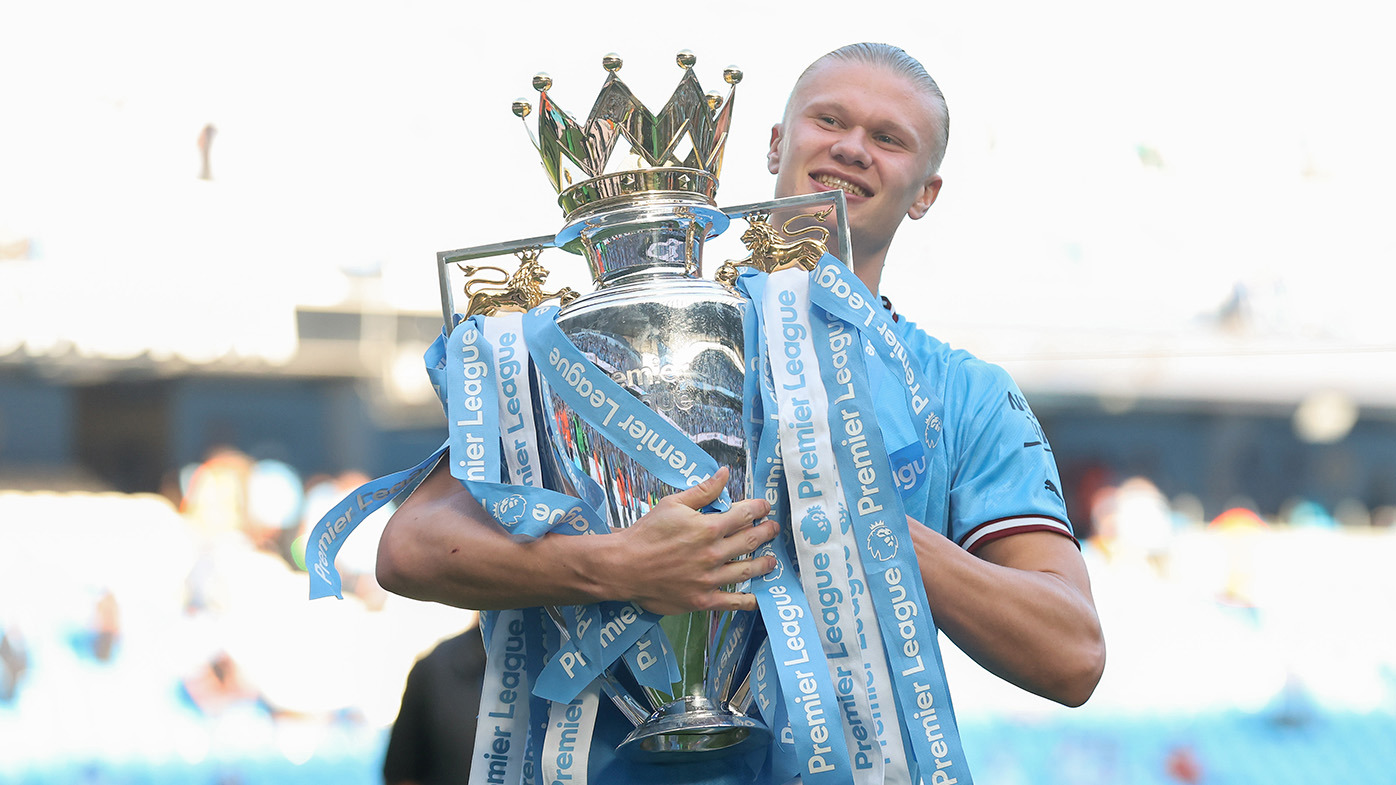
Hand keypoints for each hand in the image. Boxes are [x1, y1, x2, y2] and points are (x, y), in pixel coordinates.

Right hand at [610, 467, 777, 615]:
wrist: (624, 566)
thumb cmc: (646, 533)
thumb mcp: (672, 504)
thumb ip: (703, 491)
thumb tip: (724, 474)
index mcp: (708, 527)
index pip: (744, 515)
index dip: (759, 508)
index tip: (765, 507)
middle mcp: (713, 553)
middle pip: (751, 541)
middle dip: (767, 533)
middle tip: (774, 529)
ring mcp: (710, 579)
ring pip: (747, 570)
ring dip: (764, 564)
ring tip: (772, 561)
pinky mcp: (702, 599)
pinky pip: (733, 602)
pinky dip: (749, 600)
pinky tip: (759, 597)